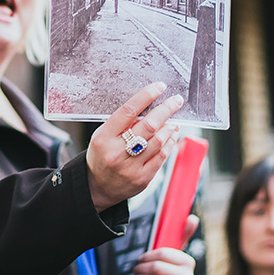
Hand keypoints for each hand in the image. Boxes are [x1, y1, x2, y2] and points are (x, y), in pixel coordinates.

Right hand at [85, 83, 182, 210]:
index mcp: (104, 137)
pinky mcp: (142, 178)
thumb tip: (149, 108)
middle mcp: (116, 152)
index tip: (159, 87)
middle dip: (166, 109)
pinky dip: (170, 143)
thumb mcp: (102, 136)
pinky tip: (171, 136)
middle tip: (176, 101)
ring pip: (158, 141)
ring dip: (170, 127)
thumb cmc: (101, 156)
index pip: (128, 110)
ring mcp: (130, 167)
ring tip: (172, 121)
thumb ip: (122, 124)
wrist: (97, 187)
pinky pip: (162, 157)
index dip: (146, 96)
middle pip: (148, 125)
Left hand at [131, 215, 198, 274]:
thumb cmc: (169, 270)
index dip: (147, 255)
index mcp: (188, 262)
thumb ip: (182, 234)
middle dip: (141, 268)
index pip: (163, 254)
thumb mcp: (175, 253)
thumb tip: (192, 217)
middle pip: (157, 268)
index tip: (141, 258)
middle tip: (135, 269)